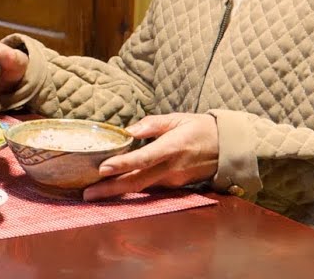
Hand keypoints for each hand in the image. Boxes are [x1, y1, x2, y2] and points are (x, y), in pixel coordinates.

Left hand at [83, 113, 218, 200]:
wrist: (227, 149)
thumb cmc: (199, 129)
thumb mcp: (176, 119)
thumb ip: (152, 124)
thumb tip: (128, 130)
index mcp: (171, 148)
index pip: (143, 158)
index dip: (122, 165)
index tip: (102, 169)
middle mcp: (170, 168)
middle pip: (137, 182)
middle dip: (110, 189)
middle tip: (87, 194)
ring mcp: (173, 181)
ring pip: (141, 188)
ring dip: (117, 192)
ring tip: (93, 193)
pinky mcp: (174, 186)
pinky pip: (149, 189)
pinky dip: (131, 190)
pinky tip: (113, 189)